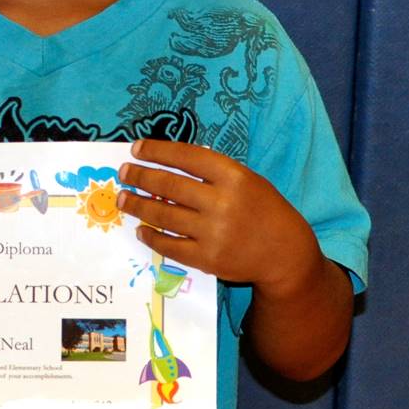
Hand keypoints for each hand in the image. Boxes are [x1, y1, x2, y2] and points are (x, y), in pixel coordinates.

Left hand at [117, 139, 320, 297]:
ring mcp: (213, 233)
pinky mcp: (207, 259)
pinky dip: (152, 236)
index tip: (136, 148)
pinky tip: (142, 229)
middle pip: (168, 184)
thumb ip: (212, 171)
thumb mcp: (246, 179)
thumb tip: (168, 161)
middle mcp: (222, 202)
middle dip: (140, 176)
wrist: (284, 253)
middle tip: (124, 172)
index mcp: (233, 176)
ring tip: (124, 199)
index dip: (157, 150)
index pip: (186, 156)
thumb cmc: (262, 209)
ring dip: (138, 205)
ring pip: (163, 215)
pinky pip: (170, 246)